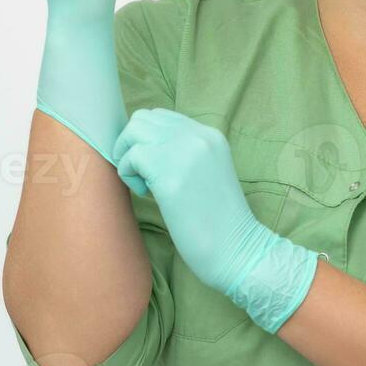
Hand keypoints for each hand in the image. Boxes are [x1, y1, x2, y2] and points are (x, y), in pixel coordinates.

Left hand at [111, 109, 318, 333]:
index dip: (148, 140)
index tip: (153, 168)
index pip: (163, 117)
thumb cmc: (218, 220)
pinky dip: (128, 173)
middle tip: (143, 175)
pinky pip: (131, 157)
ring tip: (144, 184)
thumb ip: (185, 154)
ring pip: (134, 132)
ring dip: (128, 156)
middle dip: (133, 145)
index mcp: (210, 135)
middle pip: (144, 119)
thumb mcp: (208, 172)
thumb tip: (145, 147)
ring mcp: (184, 152)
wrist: (236, 248)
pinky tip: (146, 194)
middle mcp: (198, 136)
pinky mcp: (170, 174)